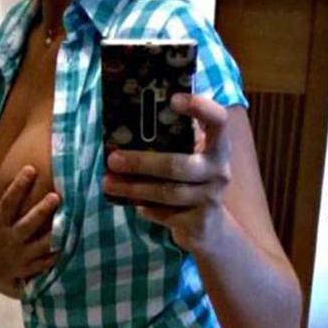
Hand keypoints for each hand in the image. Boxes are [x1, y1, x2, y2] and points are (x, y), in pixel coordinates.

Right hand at [0, 165, 61, 284]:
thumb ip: (5, 197)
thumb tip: (22, 171)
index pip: (9, 201)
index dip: (19, 186)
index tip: (31, 169)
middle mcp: (9, 238)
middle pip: (27, 224)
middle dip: (41, 211)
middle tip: (55, 196)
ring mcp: (19, 255)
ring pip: (39, 246)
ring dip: (53, 236)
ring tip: (69, 224)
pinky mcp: (27, 269)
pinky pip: (44, 263)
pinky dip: (55, 257)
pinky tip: (68, 247)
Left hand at [104, 93, 231, 251]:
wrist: (210, 227)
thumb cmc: (192, 181)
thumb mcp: (190, 156)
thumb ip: (173, 138)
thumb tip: (128, 120)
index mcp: (218, 146)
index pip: (218, 120)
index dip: (200, 107)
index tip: (173, 100)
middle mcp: (219, 170)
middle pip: (177, 165)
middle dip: (140, 162)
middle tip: (113, 159)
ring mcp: (210, 198)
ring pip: (166, 192)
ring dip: (133, 188)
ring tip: (108, 183)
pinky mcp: (197, 223)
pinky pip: (165, 214)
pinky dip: (145, 208)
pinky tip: (133, 203)